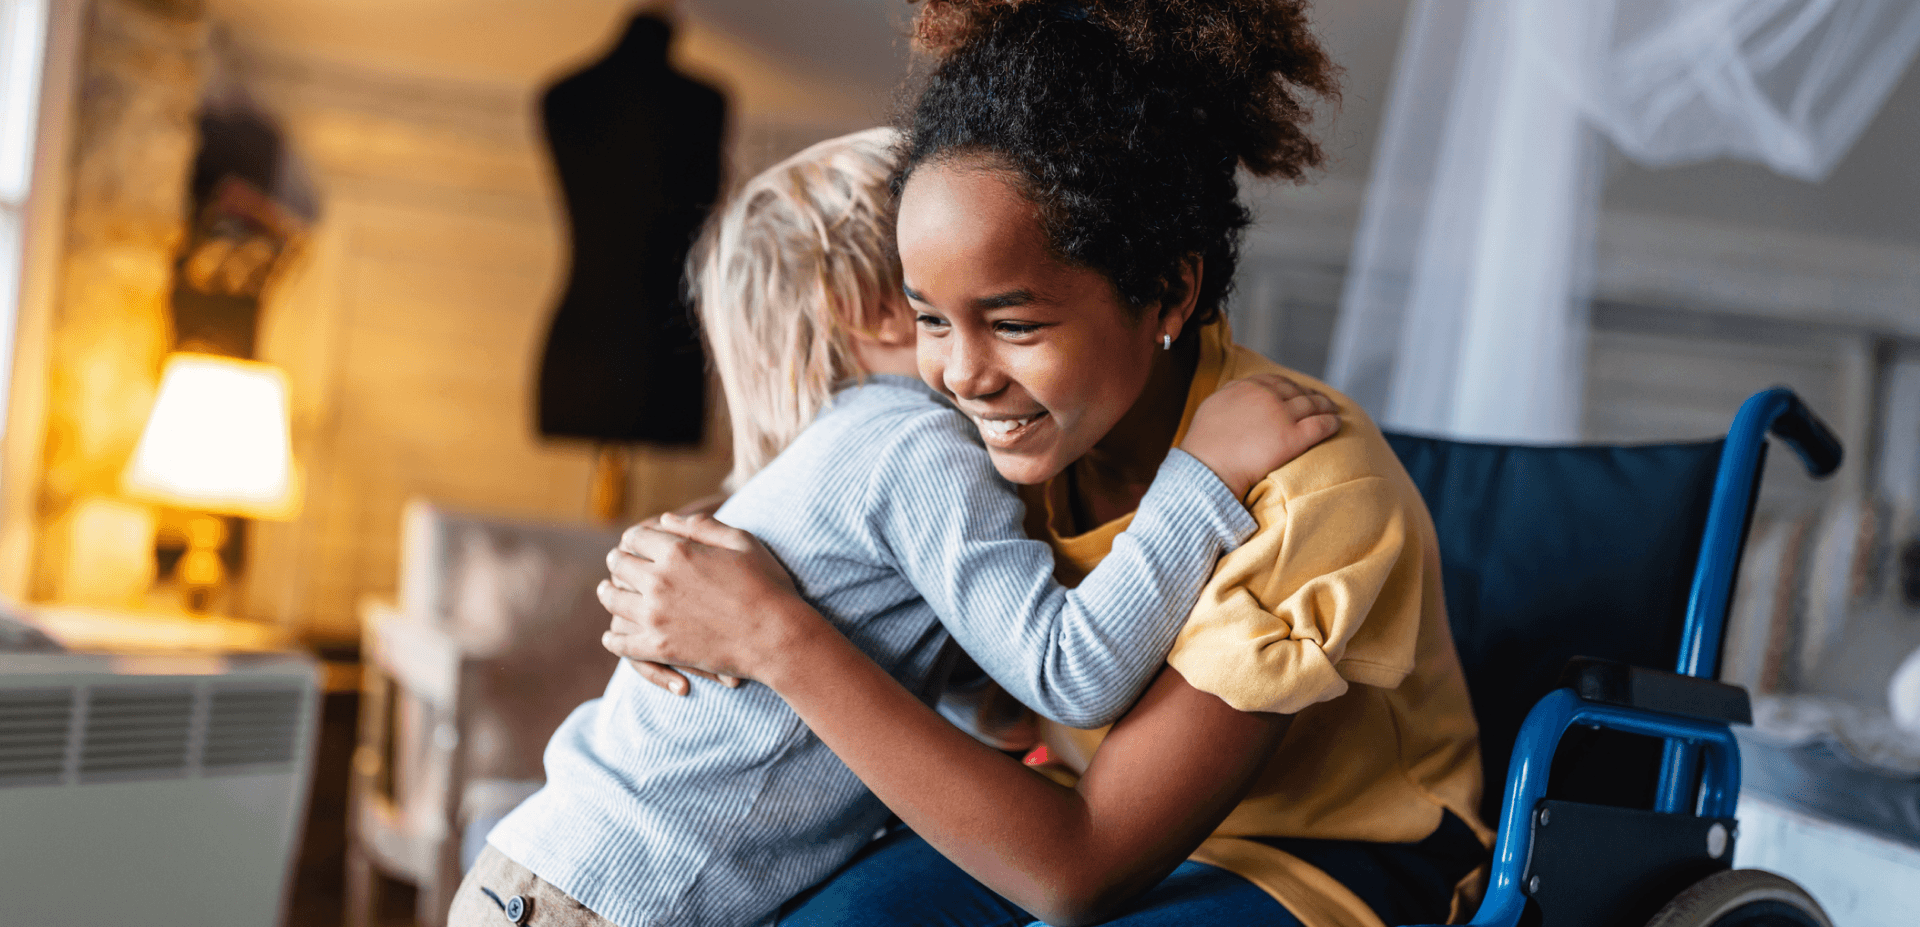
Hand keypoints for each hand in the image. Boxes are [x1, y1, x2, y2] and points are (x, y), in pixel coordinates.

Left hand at [598, 513, 819, 686]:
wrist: (778, 636)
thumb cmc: (767, 584)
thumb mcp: (741, 541)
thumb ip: (702, 526)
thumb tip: (666, 519)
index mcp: (677, 551)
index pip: (635, 537)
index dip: (633, 538)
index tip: (635, 543)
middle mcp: (659, 581)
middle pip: (618, 565)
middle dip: (619, 561)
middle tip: (619, 565)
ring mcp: (656, 616)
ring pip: (613, 600)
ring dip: (609, 593)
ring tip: (609, 592)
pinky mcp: (660, 647)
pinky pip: (621, 643)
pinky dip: (613, 639)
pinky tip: (612, 636)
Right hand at [1180, 373, 1338, 497]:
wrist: (1207, 467)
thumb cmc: (1204, 444)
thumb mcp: (1212, 406)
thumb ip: (1230, 395)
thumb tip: (1239, 391)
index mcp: (1246, 387)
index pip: (1276, 381)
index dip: (1291, 386)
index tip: (1298, 391)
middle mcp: (1265, 397)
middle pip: (1296, 391)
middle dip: (1311, 395)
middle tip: (1321, 400)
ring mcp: (1280, 416)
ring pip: (1311, 405)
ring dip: (1326, 406)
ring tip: (1333, 410)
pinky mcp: (1291, 438)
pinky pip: (1319, 426)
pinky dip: (1331, 423)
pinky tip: (1337, 424)